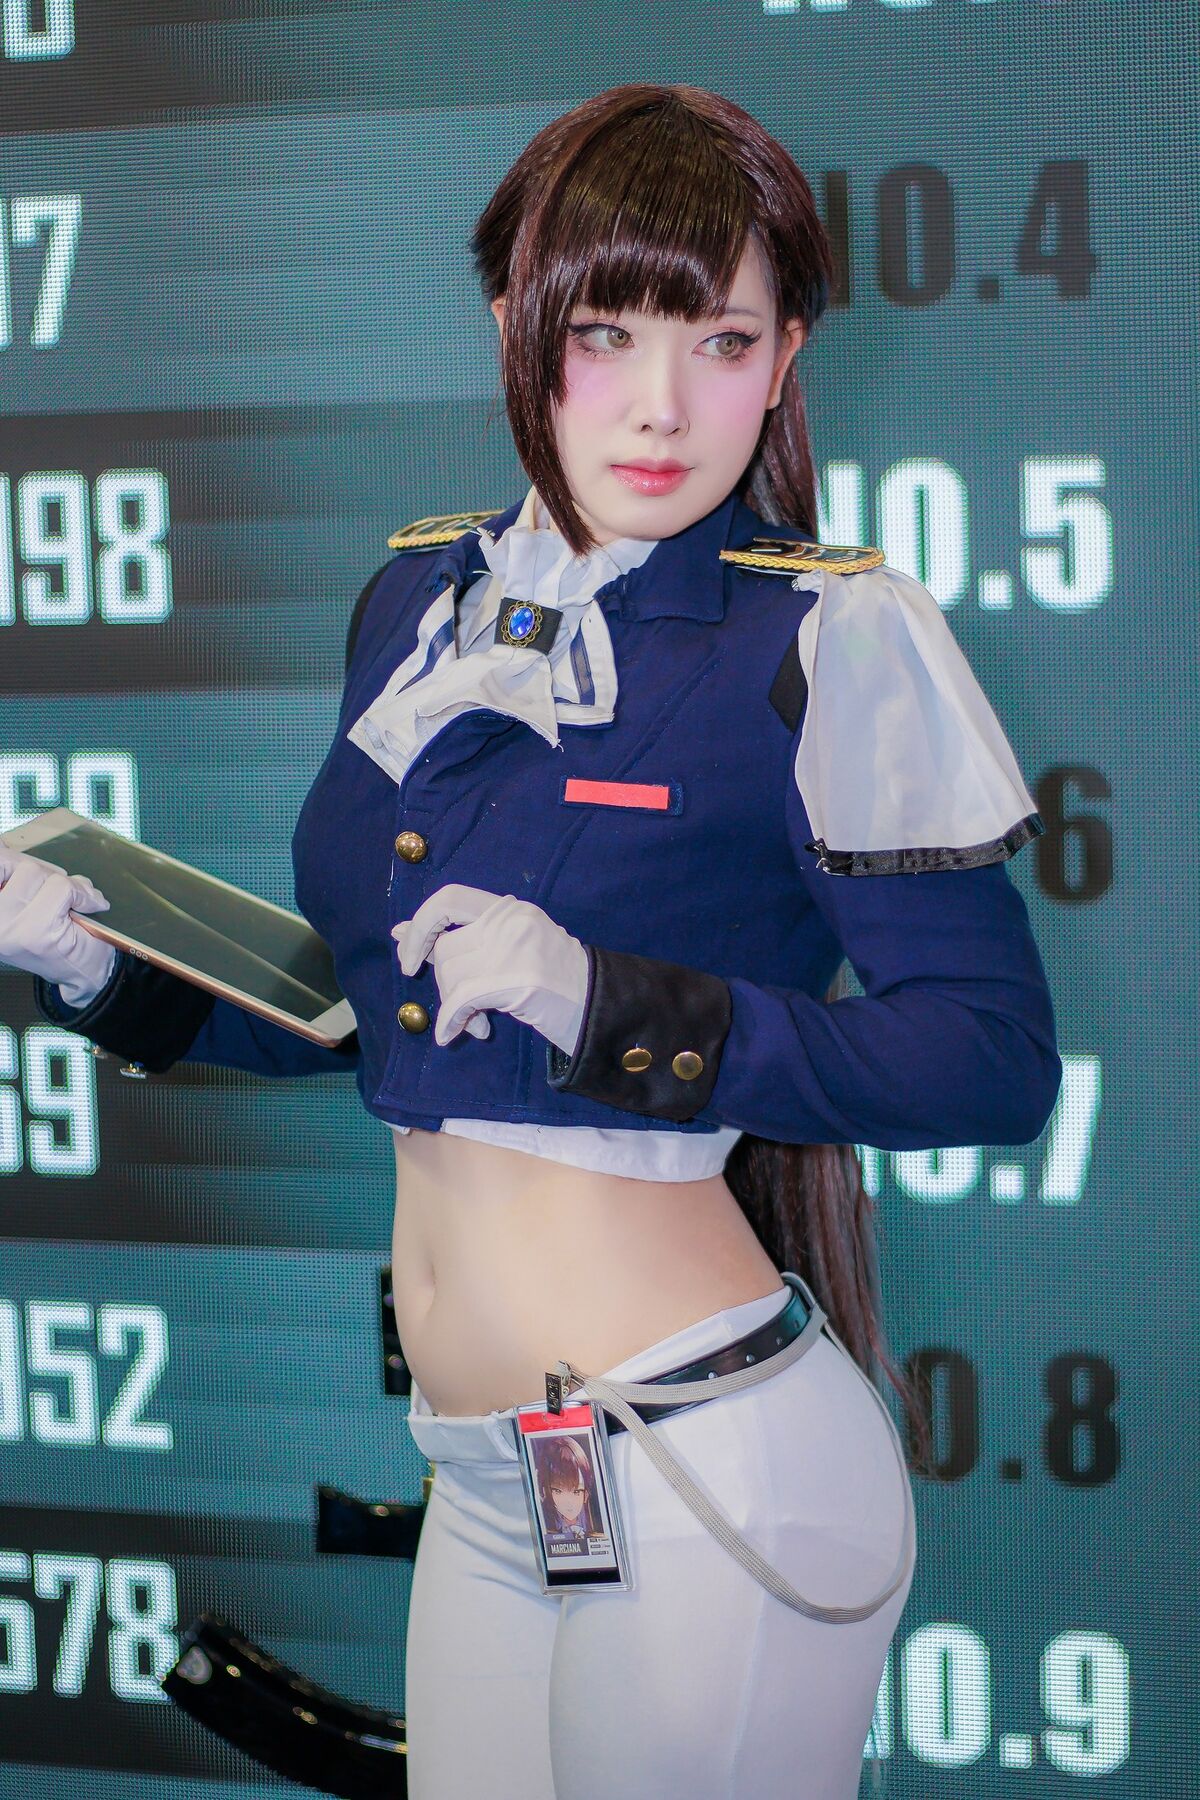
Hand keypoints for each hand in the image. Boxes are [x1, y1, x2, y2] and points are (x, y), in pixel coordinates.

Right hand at [0, 841, 116, 1005]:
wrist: (83, 976)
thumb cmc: (59, 941)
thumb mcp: (30, 903)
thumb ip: (21, 877)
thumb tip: (15, 846)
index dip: (9, 856)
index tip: (20, 862)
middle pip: (18, 865)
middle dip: (48, 874)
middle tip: (60, 897)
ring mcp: (10, 927)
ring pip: (38, 874)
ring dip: (64, 885)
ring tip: (70, 906)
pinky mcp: (35, 931)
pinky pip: (60, 888)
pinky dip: (82, 893)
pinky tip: (88, 907)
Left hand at [392, 883, 588, 1051]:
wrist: (599, 1006)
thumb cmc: (553, 983)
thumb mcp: (509, 948)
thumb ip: (461, 938)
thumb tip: (400, 930)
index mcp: (509, 909)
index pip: (448, 898)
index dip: (421, 924)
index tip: (409, 953)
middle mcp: (511, 921)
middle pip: (446, 948)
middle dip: (443, 982)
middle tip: (456, 1004)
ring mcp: (515, 949)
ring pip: (452, 976)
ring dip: (454, 1006)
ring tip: (473, 1021)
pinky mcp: (517, 980)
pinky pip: (461, 999)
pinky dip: (451, 1020)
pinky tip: (454, 1034)